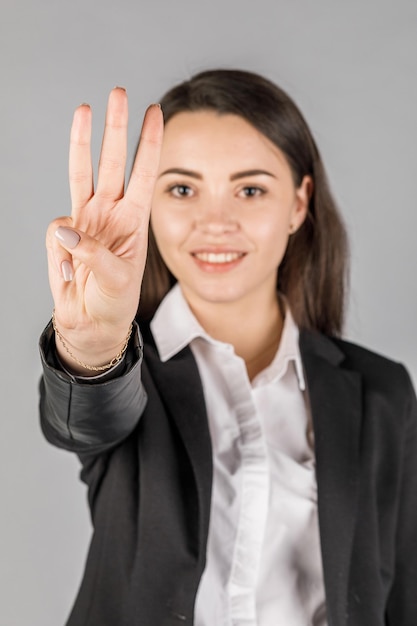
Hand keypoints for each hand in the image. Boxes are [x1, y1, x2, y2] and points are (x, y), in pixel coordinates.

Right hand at [46, 88, 163, 371]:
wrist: (92, 322)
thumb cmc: (115, 302)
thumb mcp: (118, 281)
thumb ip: (95, 254)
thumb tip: (68, 230)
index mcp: (135, 219)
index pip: (145, 172)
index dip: (149, 143)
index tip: (155, 111)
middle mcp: (111, 212)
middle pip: (113, 161)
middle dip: (116, 127)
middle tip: (118, 93)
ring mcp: (86, 220)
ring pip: (82, 172)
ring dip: (82, 141)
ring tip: (84, 109)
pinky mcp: (63, 236)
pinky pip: (58, 230)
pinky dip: (62, 252)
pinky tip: (71, 274)